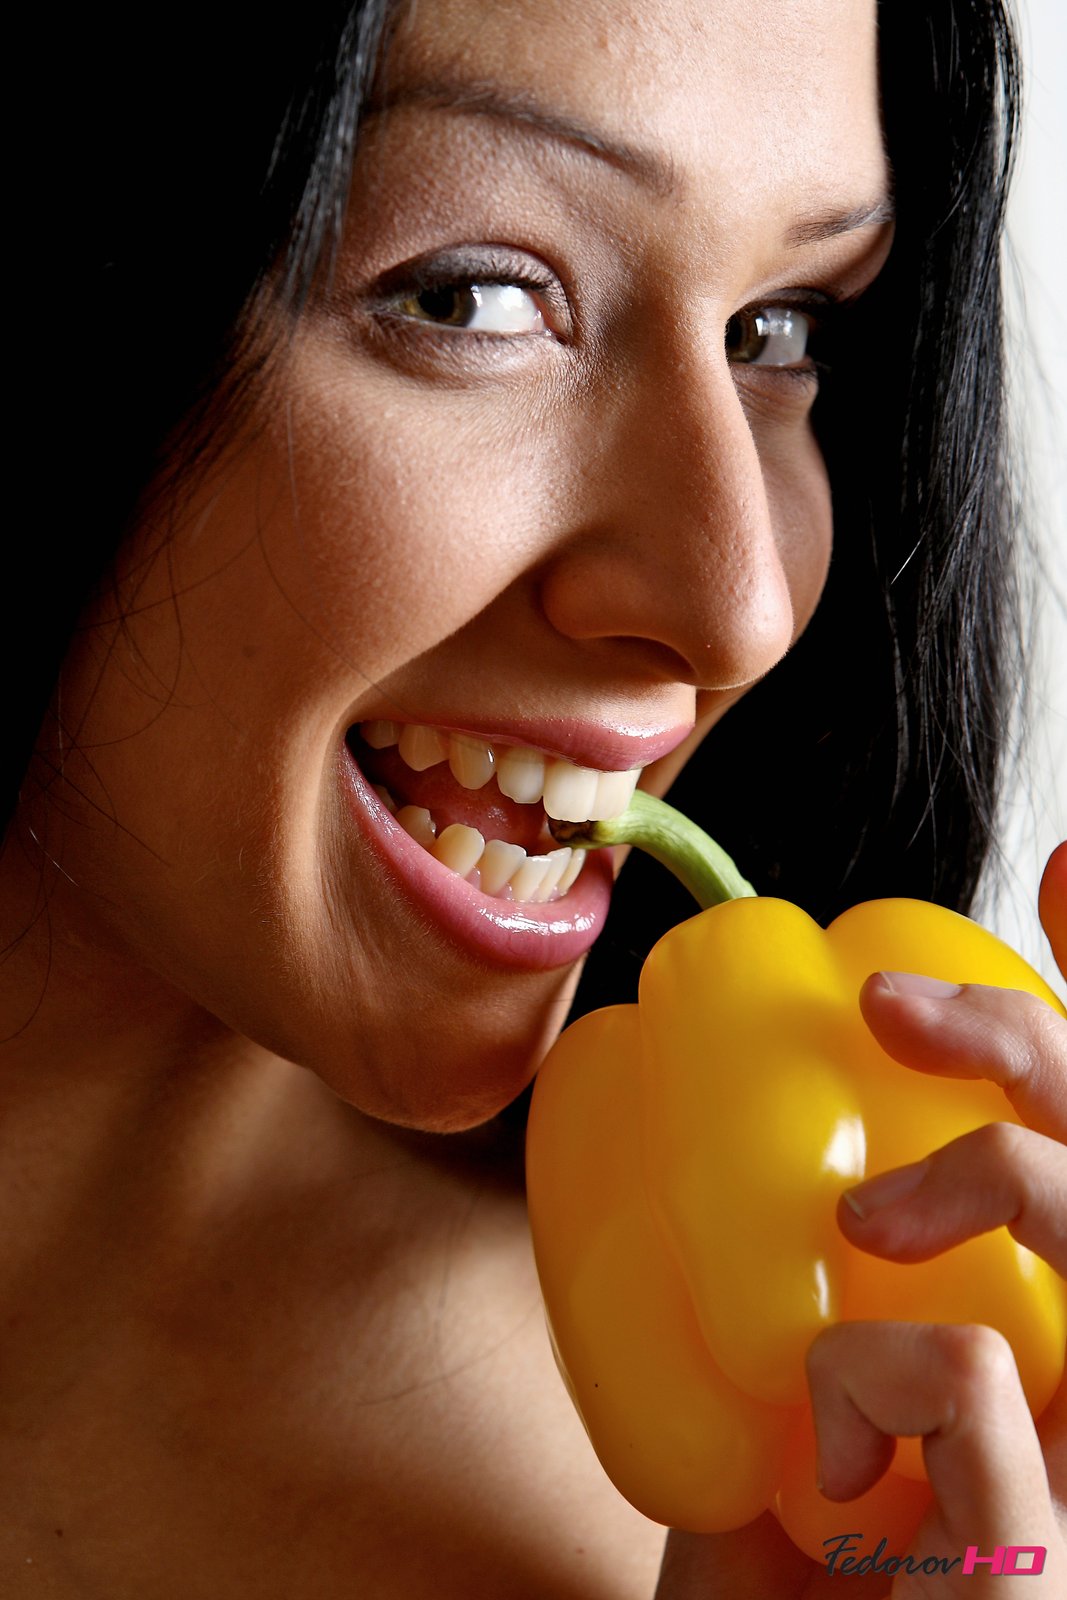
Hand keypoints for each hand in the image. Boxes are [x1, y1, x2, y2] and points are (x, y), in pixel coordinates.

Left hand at [656, 844, 1066, 1597]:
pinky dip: (862, 1378)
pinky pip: (971, 1367)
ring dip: (980, 1173)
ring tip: (861, 1223)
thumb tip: (770, 1189)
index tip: (1062, 876)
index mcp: (1065, 1335)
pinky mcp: (1066, 1547)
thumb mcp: (803, 1427)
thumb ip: (813, 1320)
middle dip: (1025, 1035)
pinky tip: (830, 1470)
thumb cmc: (807, 1596)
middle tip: (886, 998)